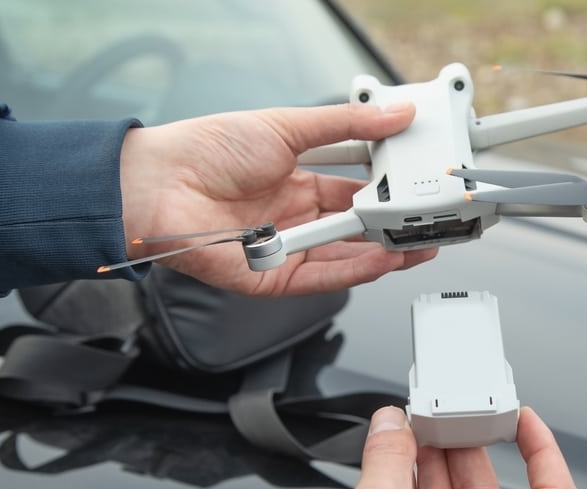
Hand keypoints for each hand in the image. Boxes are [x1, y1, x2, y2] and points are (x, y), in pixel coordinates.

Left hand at [118, 103, 436, 295]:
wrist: (158, 183)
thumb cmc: (207, 150)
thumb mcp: (287, 126)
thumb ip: (346, 126)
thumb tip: (395, 113)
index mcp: (297, 182)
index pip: (355, 191)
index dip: (386, 192)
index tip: (416, 186)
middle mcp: (295, 219)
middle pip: (356, 230)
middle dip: (394, 229)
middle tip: (428, 222)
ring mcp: (287, 249)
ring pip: (347, 258)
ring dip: (386, 253)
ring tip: (419, 244)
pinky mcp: (274, 277)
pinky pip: (324, 278)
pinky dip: (356, 270)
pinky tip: (383, 258)